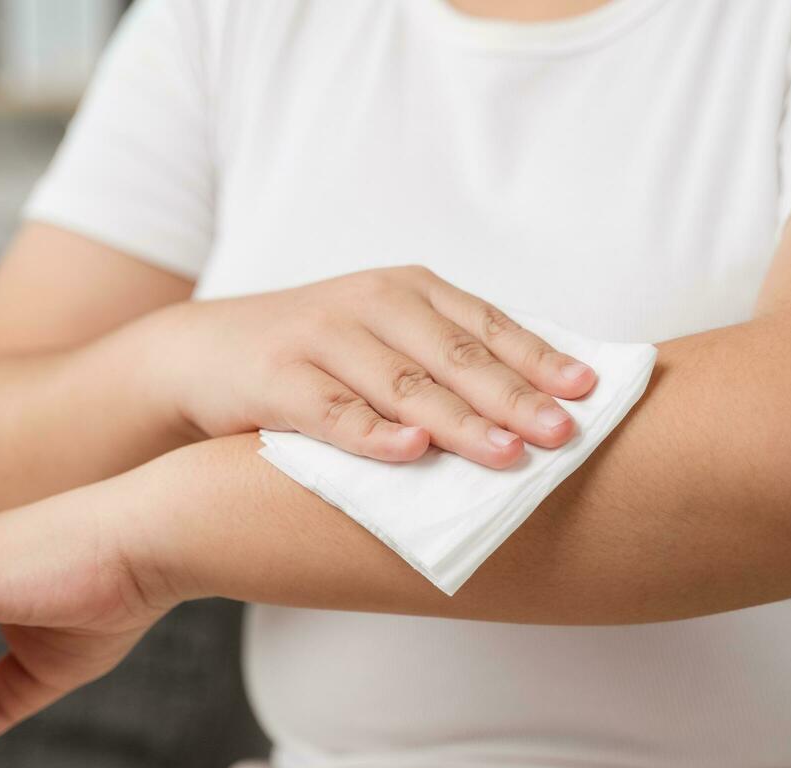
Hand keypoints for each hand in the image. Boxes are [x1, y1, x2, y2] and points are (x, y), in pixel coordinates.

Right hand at [169, 266, 596, 467]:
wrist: (200, 352)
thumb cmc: (313, 354)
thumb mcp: (382, 335)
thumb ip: (445, 354)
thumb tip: (540, 398)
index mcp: (408, 290)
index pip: (488, 325)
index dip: (540, 359)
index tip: (590, 392)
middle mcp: (370, 303)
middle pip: (456, 356)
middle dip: (516, 396)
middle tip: (565, 434)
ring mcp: (322, 339)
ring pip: (403, 385)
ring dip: (460, 422)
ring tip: (508, 453)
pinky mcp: (277, 379)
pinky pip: (332, 412)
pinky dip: (373, 434)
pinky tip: (410, 453)